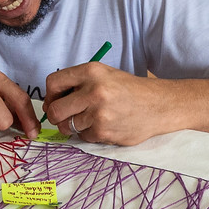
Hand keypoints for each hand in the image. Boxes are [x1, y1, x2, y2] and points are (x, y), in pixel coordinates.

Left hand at [42, 63, 170, 145]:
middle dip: (57, 116)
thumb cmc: (128, 90)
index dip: (50, 95)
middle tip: (65, 117)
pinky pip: (84, 137)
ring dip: (75, 126)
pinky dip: (90, 134)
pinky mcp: (104, 131)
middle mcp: (93, 90)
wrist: (158, 105)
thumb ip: (77, 84)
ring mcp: (99, 113)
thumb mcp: (104, 75)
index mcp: (91, 71)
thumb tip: (50, 104)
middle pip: (55, 110)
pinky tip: (105, 126)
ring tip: (91, 120)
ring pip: (68, 126)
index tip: (54, 101)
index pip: (53, 82)